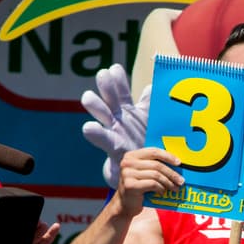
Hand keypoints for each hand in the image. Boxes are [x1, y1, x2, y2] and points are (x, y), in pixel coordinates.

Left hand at [0, 221, 59, 243]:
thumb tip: (17, 236)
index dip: (18, 220)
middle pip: (27, 228)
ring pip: (37, 233)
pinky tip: (56, 226)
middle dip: (30, 221)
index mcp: (7, 238)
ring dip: (40, 227)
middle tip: (31, 216)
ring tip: (41, 223)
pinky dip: (52, 234)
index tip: (20, 214)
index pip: (15, 226)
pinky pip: (46, 242)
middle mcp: (19, 240)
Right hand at [81, 64, 150, 187]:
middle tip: (103, 74)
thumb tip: (155, 87)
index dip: (117, 78)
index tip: (114, 68)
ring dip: (94, 104)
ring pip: (99, 113)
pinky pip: (102, 138)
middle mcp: (116, 118)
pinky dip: (94, 132)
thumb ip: (151, 106)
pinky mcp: (113, 148)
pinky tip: (89, 127)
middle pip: (108, 96)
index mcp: (126, 110)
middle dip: (105, 85)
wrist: (140, 174)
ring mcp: (113, 131)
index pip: (121, 89)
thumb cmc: (144, 144)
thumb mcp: (150, 124)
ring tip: (88, 97)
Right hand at [118, 147, 181, 214]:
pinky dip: (161, 189)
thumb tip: (177, 164)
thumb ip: (154, 166)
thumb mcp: (144, 173)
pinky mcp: (130, 185)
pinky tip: (163, 192)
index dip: (168, 156)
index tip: (179, 163)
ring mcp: (127, 174)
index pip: (153, 151)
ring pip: (156, 175)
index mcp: (131, 156)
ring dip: (169, 183)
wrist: (125, 204)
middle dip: (172, 173)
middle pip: (156, 165)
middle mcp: (127, 163)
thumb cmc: (139, 187)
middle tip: (181, 181)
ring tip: (175, 188)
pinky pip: (152, 184)